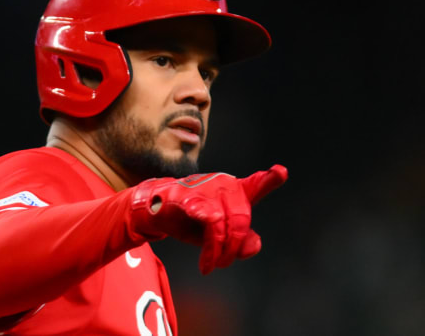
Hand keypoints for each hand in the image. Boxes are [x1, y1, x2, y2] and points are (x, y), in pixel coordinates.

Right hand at [130, 165, 287, 273]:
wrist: (155, 212)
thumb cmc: (191, 220)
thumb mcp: (220, 235)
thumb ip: (241, 241)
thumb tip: (253, 246)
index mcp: (236, 191)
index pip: (257, 185)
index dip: (270, 179)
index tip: (280, 172)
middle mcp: (224, 184)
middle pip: (241, 219)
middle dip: (234, 246)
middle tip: (223, 262)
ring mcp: (205, 187)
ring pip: (224, 223)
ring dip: (219, 250)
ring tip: (212, 264)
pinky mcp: (187, 196)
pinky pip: (208, 219)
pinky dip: (210, 245)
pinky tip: (206, 260)